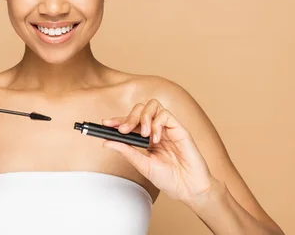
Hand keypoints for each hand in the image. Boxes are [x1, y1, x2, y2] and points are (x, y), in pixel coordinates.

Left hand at [102, 99, 216, 203]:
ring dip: (143, 117)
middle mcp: (155, 130)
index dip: (117, 121)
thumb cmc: (169, 179)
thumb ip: (126, 151)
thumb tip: (106, 142)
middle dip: (128, 117)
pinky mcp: (179, 128)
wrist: (189, 188)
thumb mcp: (142, 165)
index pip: (130, 123)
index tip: (105, 124)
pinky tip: (156, 139)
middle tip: (123, 130)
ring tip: (143, 134)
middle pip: (140, 109)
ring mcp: (167, 128)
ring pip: (152, 105)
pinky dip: (156, 124)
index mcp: (146, 139)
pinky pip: (165, 114)